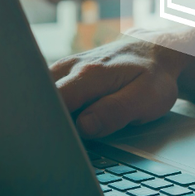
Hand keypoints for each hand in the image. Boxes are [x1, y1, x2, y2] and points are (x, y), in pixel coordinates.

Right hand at [50, 32, 191, 137]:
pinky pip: (48, 92)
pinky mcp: (64, 73)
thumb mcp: (146, 98)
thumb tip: (84, 126)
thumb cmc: (153, 76)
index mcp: (90, 74)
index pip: (54, 102)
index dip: (51, 125)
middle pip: (40, 99)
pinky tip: (63, 119)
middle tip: (54, 144)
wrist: (155, 51)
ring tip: (59, 132)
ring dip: (46, 114)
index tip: (55, 142)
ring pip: (41, 95)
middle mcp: (71, 67)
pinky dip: (51, 107)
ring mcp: (65, 68)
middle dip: (43, 121)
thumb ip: (115, 112)